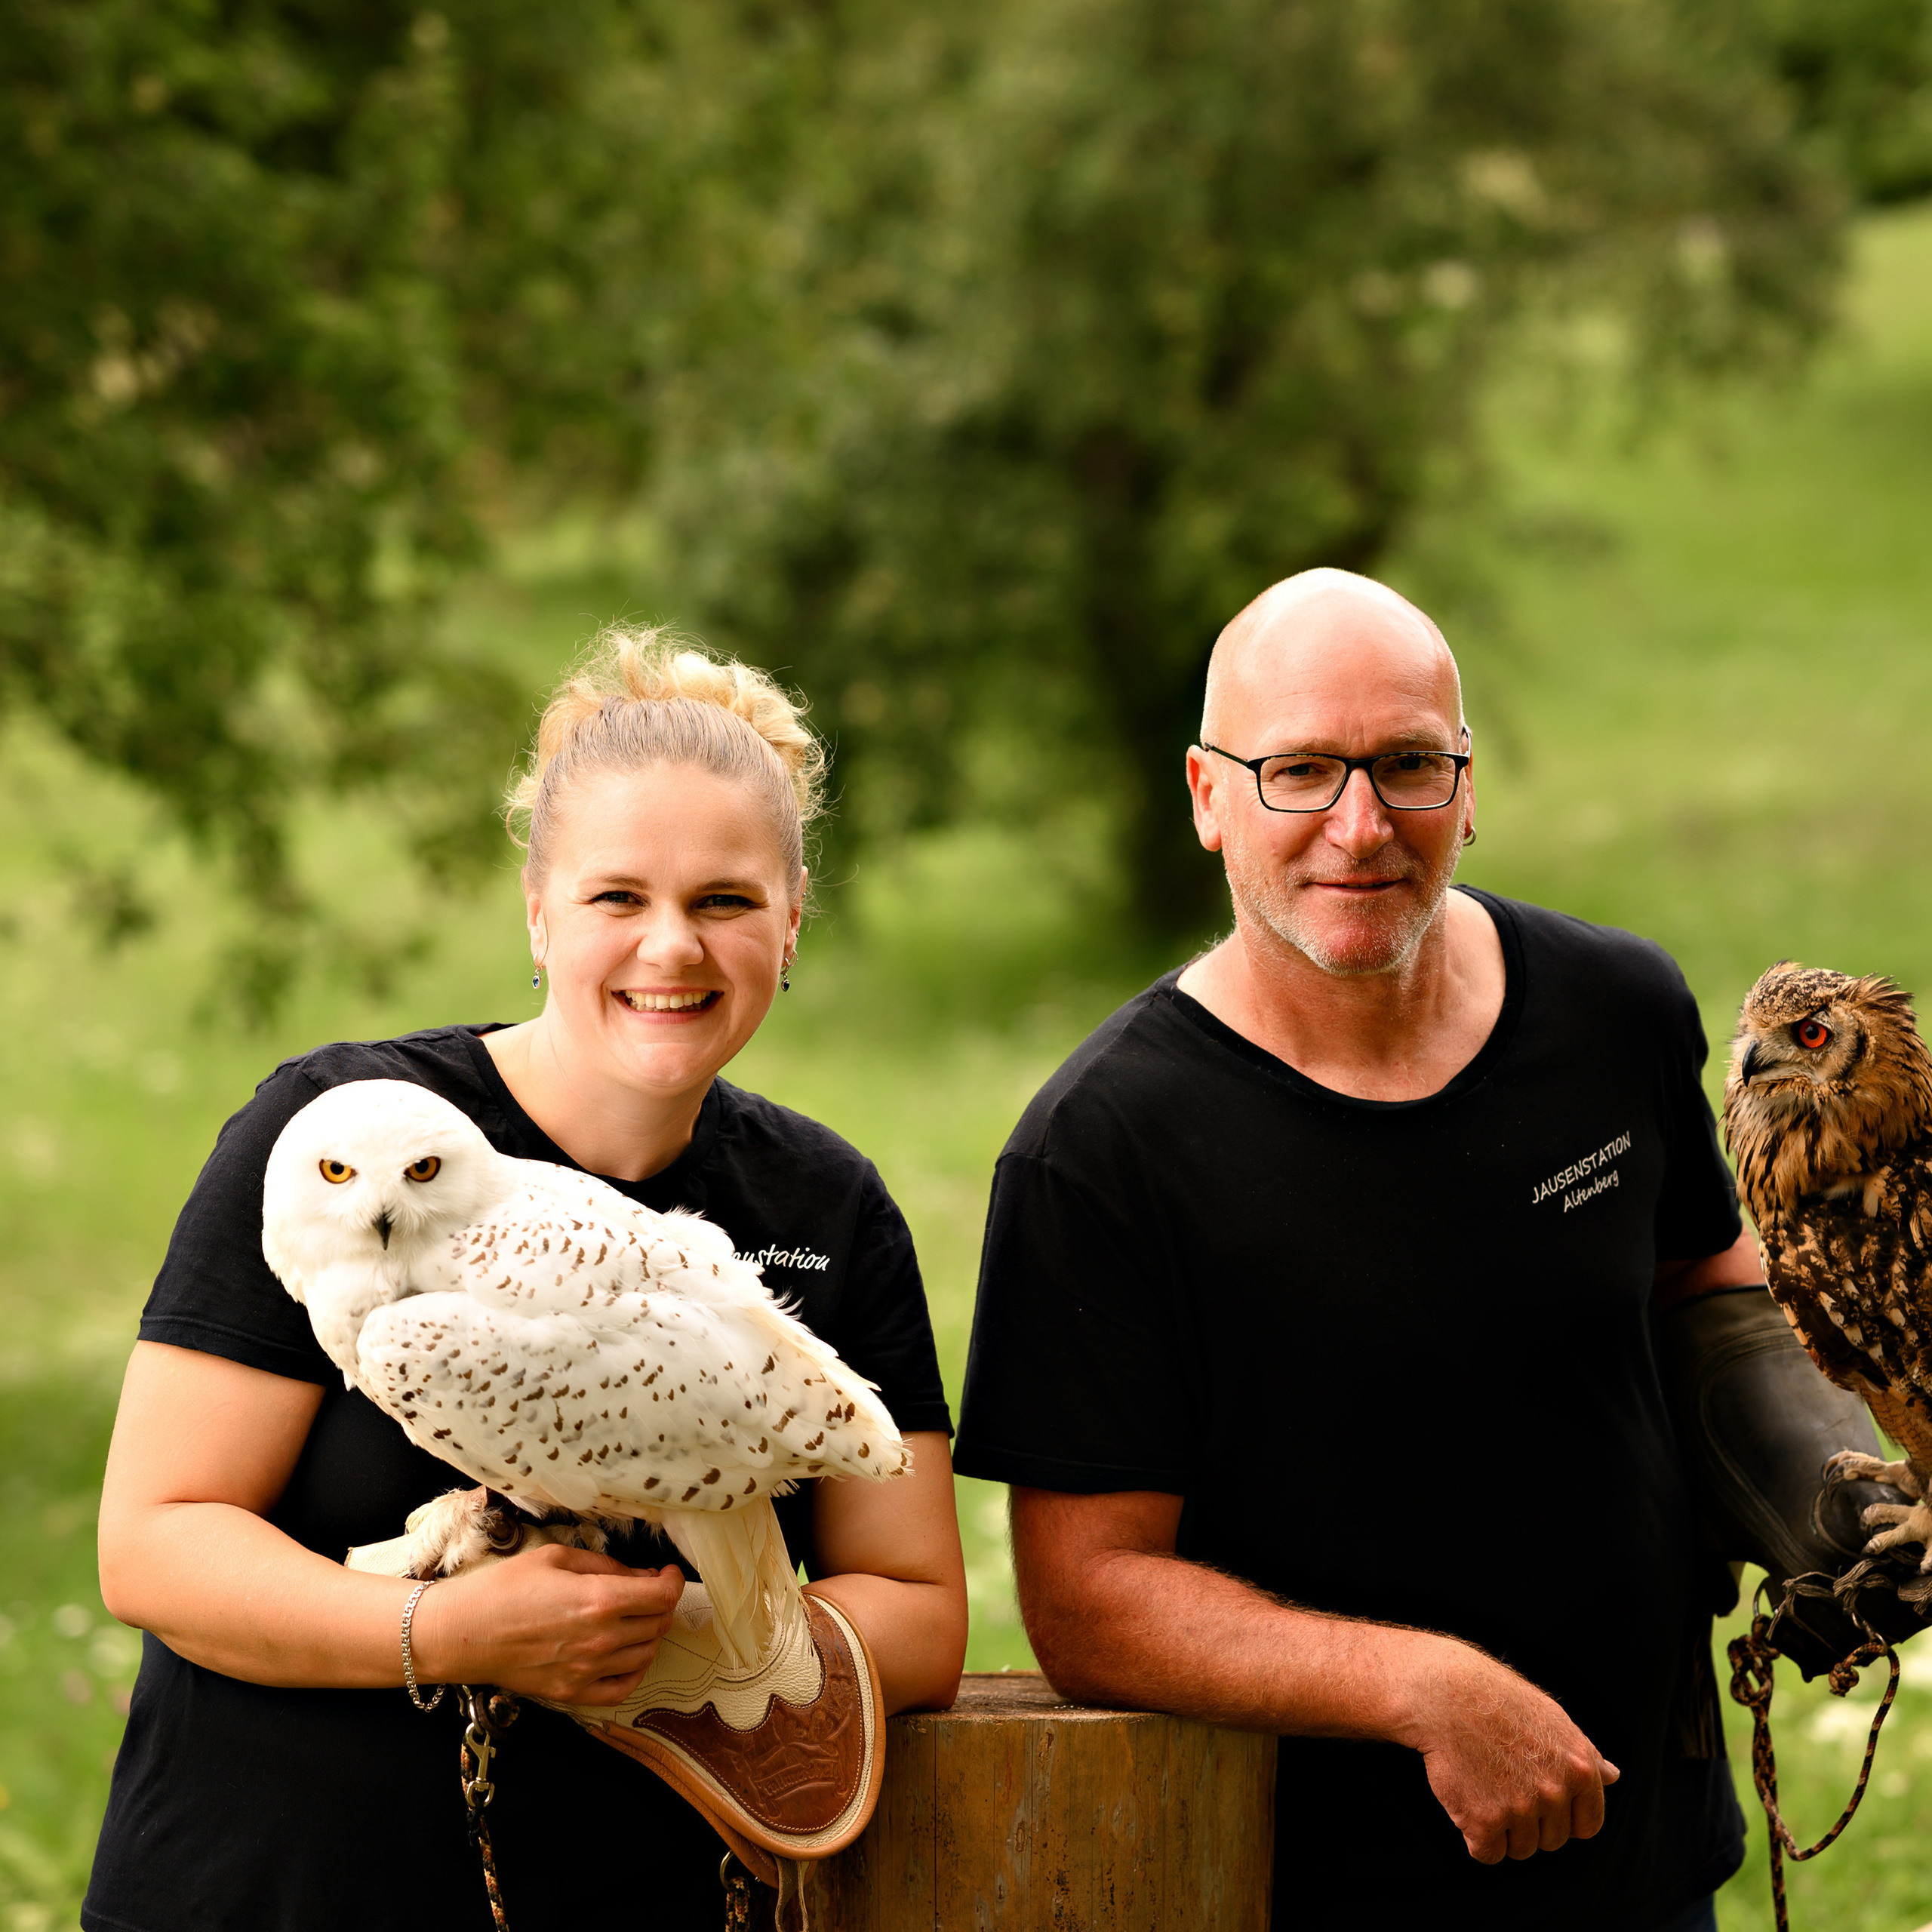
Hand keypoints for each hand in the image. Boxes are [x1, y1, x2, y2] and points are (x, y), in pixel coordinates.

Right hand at [411, 1545, 684, 1705]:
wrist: (462, 1633)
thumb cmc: (503, 1588)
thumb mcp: (556, 1558)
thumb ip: (605, 1566)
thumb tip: (639, 1576)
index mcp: (598, 1600)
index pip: (661, 1595)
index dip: (672, 1581)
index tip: (666, 1573)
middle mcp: (600, 1639)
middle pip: (657, 1624)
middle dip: (660, 1603)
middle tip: (647, 1590)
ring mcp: (587, 1670)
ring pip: (646, 1654)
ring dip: (649, 1633)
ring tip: (634, 1617)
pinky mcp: (572, 1692)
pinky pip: (622, 1688)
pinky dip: (635, 1671)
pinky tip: (627, 1654)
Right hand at [1400, 1639, 1618, 1863]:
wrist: (1445, 1693)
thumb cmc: (1498, 1700)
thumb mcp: (1553, 1719)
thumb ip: (1586, 1754)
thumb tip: (1613, 1776)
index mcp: (1580, 1769)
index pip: (1587, 1826)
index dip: (1563, 1817)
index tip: (1540, 1800)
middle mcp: (1555, 1793)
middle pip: (1552, 1840)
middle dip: (1529, 1821)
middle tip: (1503, 1781)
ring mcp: (1520, 1809)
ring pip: (1520, 1849)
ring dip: (1502, 1829)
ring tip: (1484, 1785)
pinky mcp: (1484, 1822)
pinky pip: (1487, 1854)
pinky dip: (1475, 1836)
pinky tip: (1468, 1799)